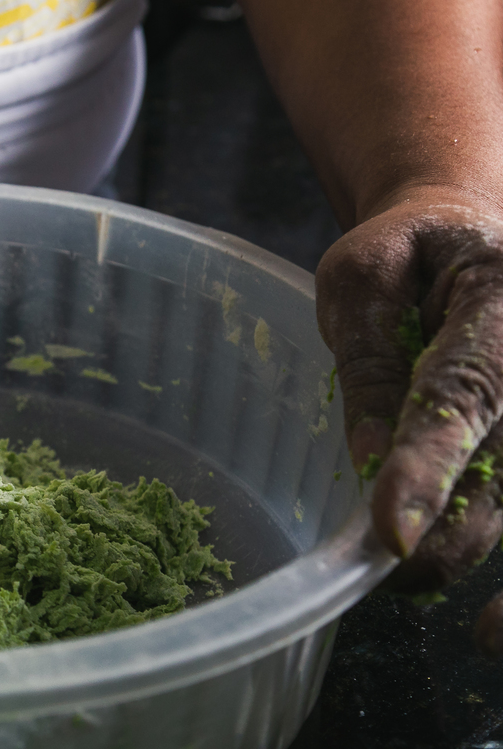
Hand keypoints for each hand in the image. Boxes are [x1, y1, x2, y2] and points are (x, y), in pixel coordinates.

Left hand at [316, 187, 502, 651]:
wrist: (473, 228)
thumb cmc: (409, 250)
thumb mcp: (363, 280)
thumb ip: (367, 365)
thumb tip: (366, 468)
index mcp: (499, 298)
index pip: (463, 391)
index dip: (428, 466)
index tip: (393, 529)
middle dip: (460, 532)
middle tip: (398, 574)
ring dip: (481, 547)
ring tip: (442, 601)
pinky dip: (498, 546)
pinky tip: (493, 624)